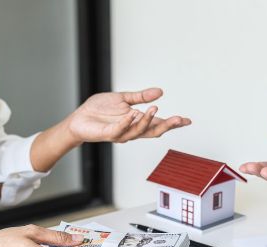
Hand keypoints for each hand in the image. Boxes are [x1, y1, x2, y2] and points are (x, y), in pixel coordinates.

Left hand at [67, 87, 191, 143]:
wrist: (80, 118)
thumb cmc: (99, 110)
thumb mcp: (123, 99)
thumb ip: (141, 97)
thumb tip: (160, 92)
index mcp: (137, 122)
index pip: (158, 123)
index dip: (173, 123)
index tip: (187, 121)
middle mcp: (131, 130)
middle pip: (153, 131)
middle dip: (167, 126)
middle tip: (179, 120)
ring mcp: (121, 134)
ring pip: (138, 131)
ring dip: (147, 120)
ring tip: (153, 108)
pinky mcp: (108, 134)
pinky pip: (120, 130)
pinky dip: (127, 123)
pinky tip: (133, 114)